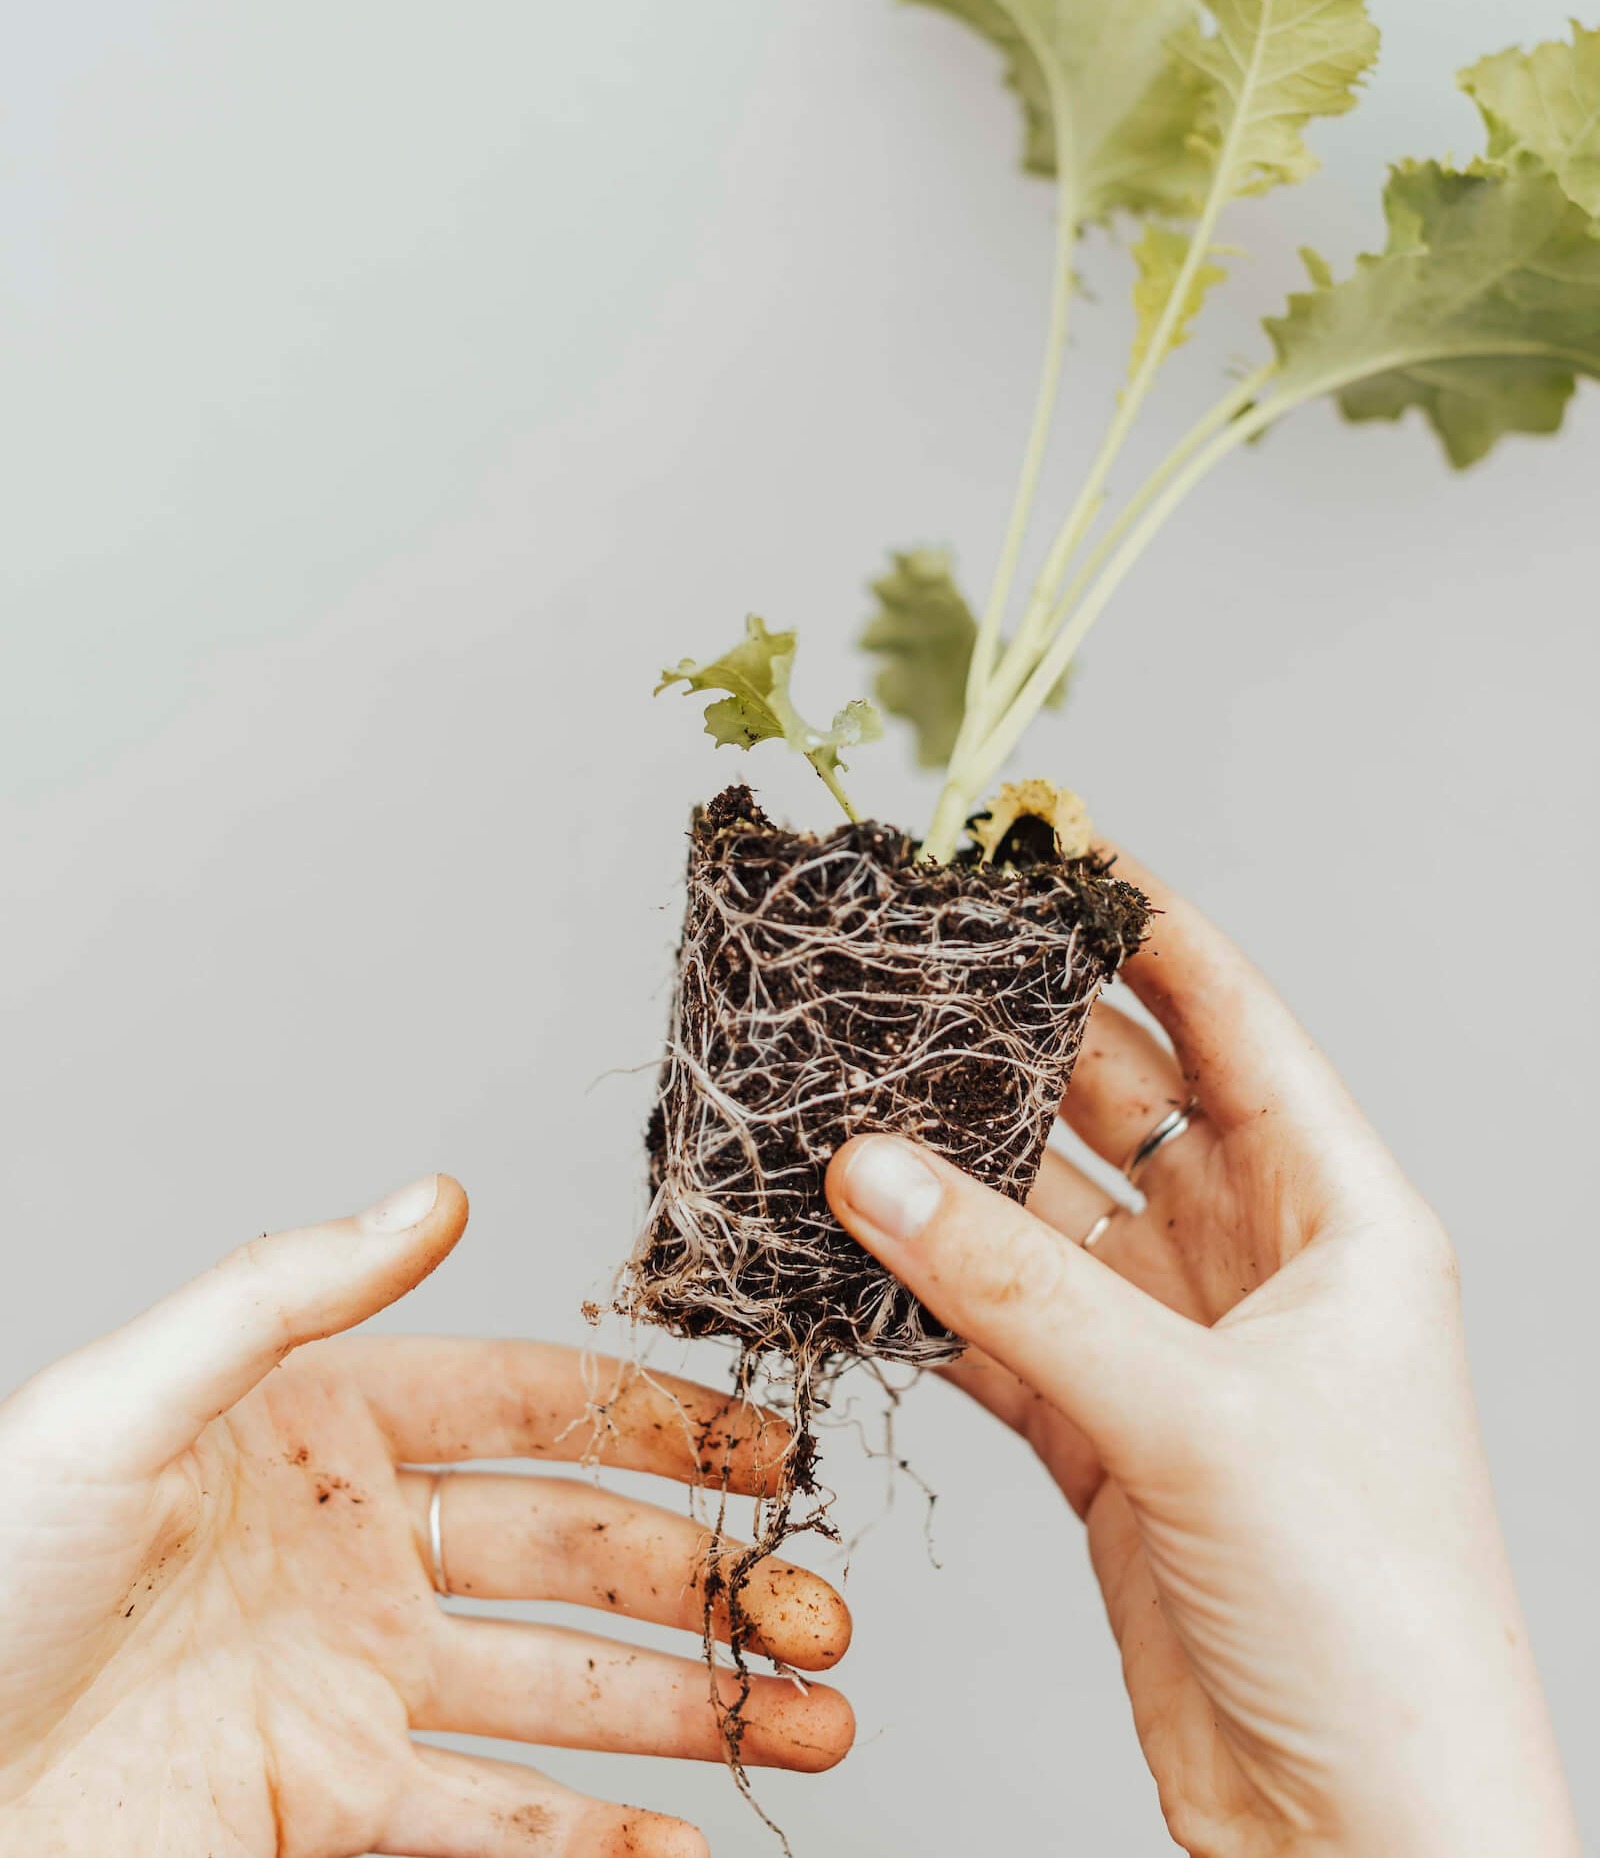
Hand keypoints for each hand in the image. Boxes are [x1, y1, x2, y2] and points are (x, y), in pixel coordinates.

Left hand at [0, 1174, 851, 1857]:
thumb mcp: (121, 1401)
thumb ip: (287, 1292)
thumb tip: (436, 1195)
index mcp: (321, 1430)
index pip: (533, 1406)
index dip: (658, 1424)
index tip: (768, 1450)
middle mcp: (356, 1554)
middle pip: (576, 1556)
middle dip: (710, 1582)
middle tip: (823, 1615)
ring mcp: (351, 1688)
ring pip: (564, 1693)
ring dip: (696, 1712)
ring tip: (821, 1727)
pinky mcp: (325, 1809)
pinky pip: (491, 1829)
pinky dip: (598, 1847)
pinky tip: (688, 1853)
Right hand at [825, 855, 1577, 1857]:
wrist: (1367, 1844)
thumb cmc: (1371, 1620)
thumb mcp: (1197, 1418)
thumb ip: (1018, 1287)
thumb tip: (870, 1165)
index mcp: (1342, 1220)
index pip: (1230, 1020)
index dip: (1138, 921)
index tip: (1044, 838)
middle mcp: (1263, 1271)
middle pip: (1121, 1106)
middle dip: (1012, 1038)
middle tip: (897, 968)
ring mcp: (1182, 1359)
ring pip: (1046, 1219)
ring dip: (952, 1170)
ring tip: (842, 1100)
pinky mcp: (1114, 1449)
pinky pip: (1004, 1331)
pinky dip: (933, 1293)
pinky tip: (854, 1248)